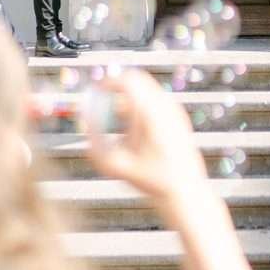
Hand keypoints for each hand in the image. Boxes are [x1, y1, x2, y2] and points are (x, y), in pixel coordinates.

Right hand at [85, 69, 206, 202]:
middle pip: (138, 79)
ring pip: (147, 89)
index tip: (95, 89)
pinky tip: (133, 127)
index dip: (108, 81)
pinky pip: (156, 100)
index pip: (128, 79)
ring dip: (129, 96)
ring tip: (116, 117)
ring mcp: (175, 110)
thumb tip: (84, 123)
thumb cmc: (149, 180)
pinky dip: (141, 105)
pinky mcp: (179, 117)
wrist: (185, 190)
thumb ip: (95, 143)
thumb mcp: (115, 165)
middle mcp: (166, 106)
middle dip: (118, 86)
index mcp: (151, 112)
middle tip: (101, 98)